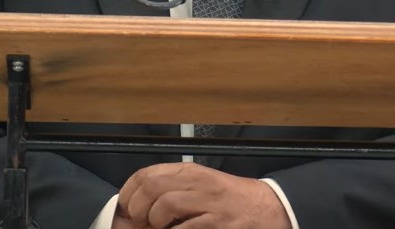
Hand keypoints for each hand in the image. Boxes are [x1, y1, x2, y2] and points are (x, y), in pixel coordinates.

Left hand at [117, 162, 291, 228]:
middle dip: (137, 209)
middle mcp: (197, 183)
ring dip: (155, 223)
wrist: (270, 209)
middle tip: (141, 223)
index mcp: (190, 171)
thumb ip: (172, 191)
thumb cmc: (232, 201)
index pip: (146, 174)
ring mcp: (208, 203)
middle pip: (151, 188)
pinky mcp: (217, 224)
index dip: (128, 193)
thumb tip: (136, 209)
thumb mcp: (200, 187)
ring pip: (164, 206)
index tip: (124, 208)